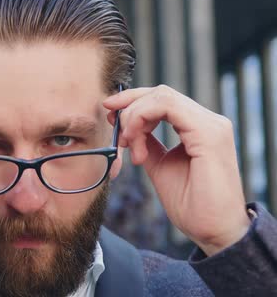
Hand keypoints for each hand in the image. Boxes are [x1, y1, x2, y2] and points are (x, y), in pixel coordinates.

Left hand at [103, 85, 250, 255]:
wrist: (215, 232)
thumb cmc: (193, 205)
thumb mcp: (161, 167)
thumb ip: (149, 145)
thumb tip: (131, 130)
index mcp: (199, 128)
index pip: (162, 99)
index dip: (132, 102)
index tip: (110, 115)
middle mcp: (209, 121)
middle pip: (159, 93)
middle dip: (128, 107)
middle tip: (117, 132)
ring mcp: (211, 125)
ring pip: (161, 96)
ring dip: (134, 117)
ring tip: (130, 146)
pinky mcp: (208, 133)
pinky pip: (167, 106)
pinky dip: (142, 120)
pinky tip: (138, 146)